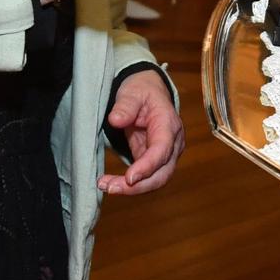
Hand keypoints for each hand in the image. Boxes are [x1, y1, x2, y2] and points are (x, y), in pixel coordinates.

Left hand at [100, 69, 184, 194]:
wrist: (147, 92)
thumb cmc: (142, 91)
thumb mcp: (132, 91)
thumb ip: (125, 106)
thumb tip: (115, 120)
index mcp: (169, 124)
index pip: (163, 150)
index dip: (148, 166)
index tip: (130, 177)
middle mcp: (172, 143)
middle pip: (162, 173)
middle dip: (138, 186)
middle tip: (111, 188)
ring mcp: (165, 154)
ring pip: (155, 180)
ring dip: (132, 189)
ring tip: (106, 186)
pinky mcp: (154, 161)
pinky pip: (146, 178)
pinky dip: (130, 185)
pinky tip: (111, 184)